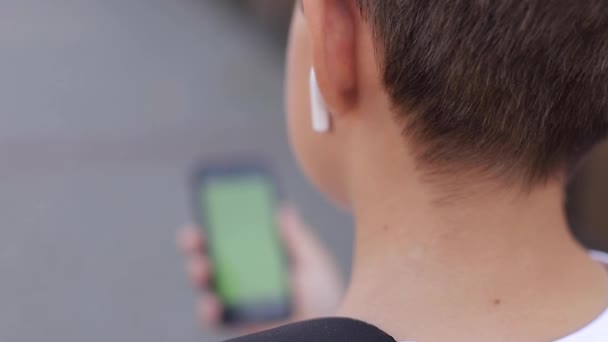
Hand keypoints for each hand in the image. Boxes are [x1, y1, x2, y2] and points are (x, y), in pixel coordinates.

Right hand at [178, 206, 344, 332]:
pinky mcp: (238, 326)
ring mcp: (238, 303)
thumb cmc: (328, 303)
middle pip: (212, 256)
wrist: (333, 335)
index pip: (234, 236)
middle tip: (194, 236)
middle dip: (197, 243)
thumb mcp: (315, 265)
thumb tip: (283, 208)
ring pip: (206, 284)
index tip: (210, 205)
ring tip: (202, 268)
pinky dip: (208, 309)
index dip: (218, 221)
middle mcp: (245, 280)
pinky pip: (214, 317)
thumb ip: (297, 238)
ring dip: (197, 272)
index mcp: (262, 259)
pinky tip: (214, 302)